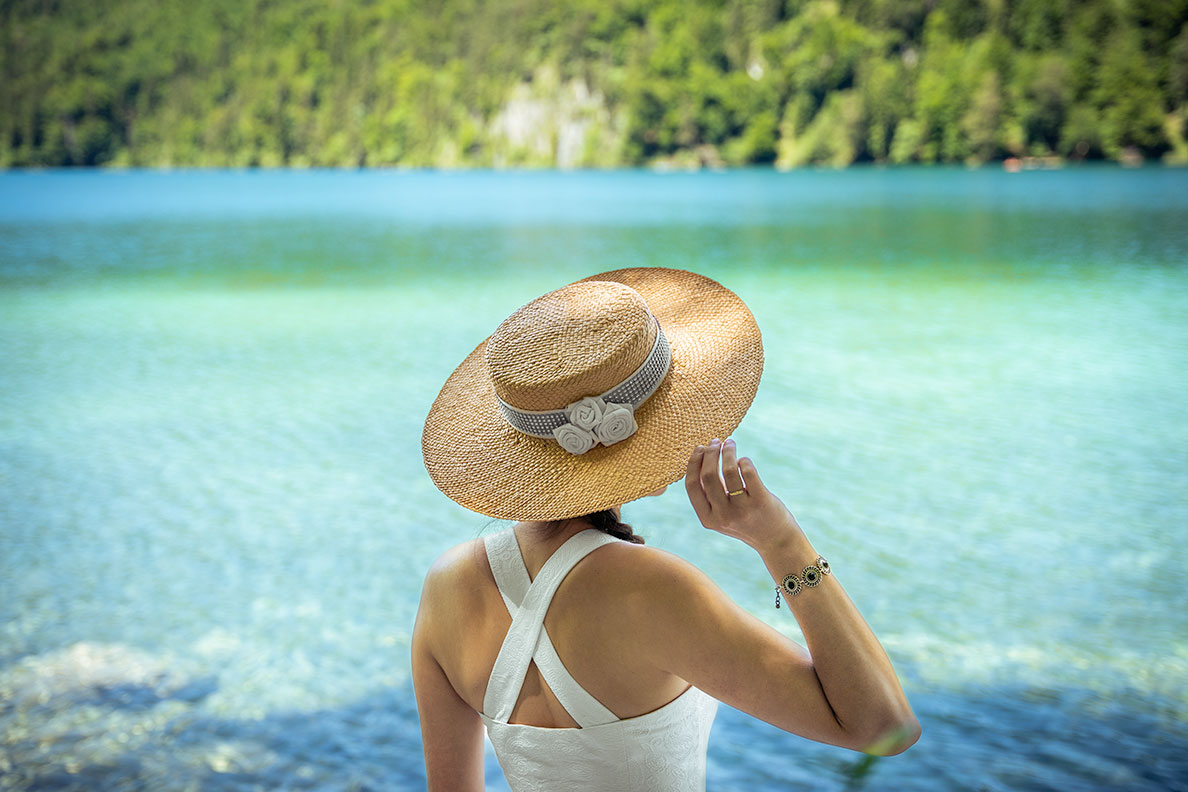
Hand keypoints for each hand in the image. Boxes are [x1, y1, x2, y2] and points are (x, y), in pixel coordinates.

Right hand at [684, 438, 803, 554]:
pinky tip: (744, 461)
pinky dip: (743, 461)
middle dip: (710, 453)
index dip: (694, 463)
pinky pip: (747, 472)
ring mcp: (742, 510)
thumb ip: (710, 494)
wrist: (775, 539)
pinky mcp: (760, 502)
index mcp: (707, 519)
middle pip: (708, 475)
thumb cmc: (745, 520)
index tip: (700, 448)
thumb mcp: (721, 514)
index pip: (692, 486)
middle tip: (716, 442)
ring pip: (728, 471)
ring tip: (730, 444)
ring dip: (728, 451)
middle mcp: (722, 516)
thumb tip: (701, 458)